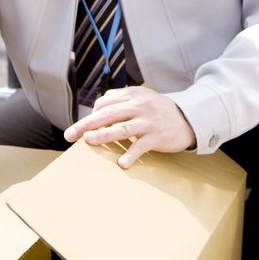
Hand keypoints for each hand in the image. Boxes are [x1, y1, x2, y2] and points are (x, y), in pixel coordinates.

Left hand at [63, 86, 196, 167]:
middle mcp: (139, 106)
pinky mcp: (157, 136)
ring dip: (103, 135)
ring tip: (89, 141)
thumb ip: (121, 100)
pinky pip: (141, 146)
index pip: (104, 103)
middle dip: (86, 125)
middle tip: (70, 135)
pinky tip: (122, 163)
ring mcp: (148, 121)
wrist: (188, 119)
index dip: (90, 115)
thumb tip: (96, 109)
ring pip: (122, 128)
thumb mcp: (141, 98)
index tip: (81, 128)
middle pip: (107, 114)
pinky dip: (131, 154)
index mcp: (132, 95)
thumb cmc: (158, 111)